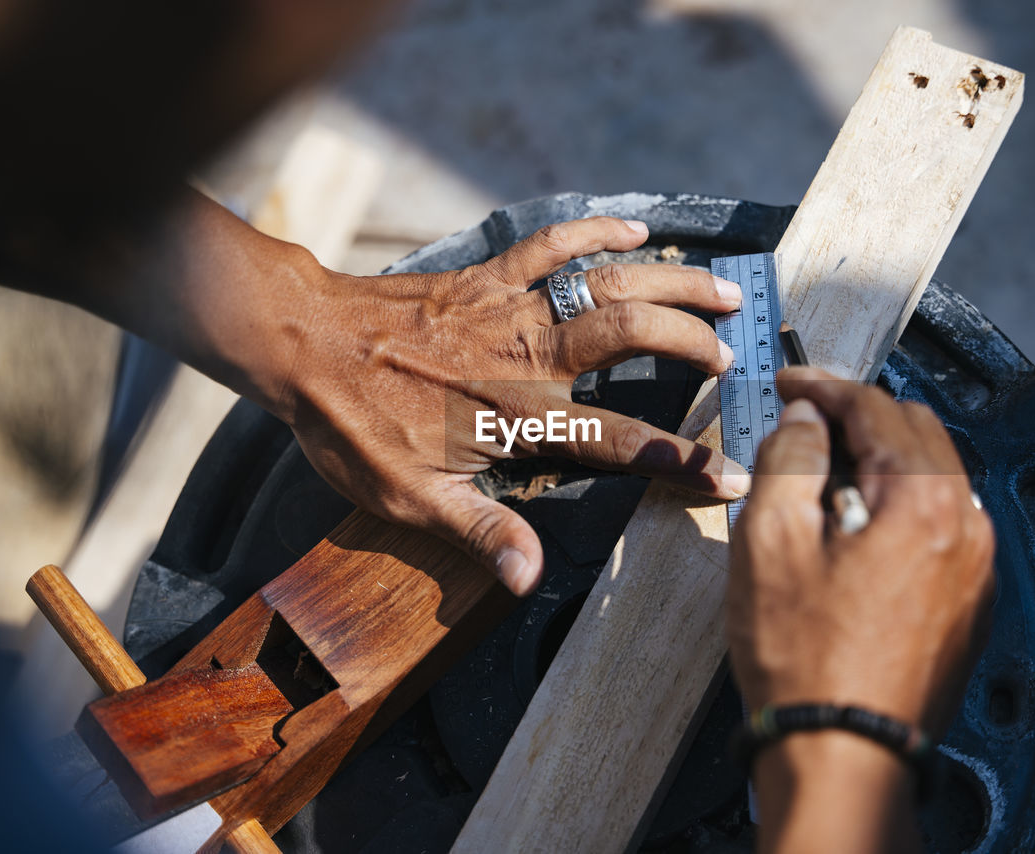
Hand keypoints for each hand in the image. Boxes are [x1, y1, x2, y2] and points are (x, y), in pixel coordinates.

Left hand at [276, 217, 747, 594]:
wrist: (300, 343)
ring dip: (672, 284)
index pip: (619, 440)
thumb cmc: (352, 426)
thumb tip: (531, 579)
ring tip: (725, 292)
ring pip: (609, 282)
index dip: (680, 460)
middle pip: (632, 335)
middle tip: (734, 360)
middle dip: (693, 343)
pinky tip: (636, 229)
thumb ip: (480, 532)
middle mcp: (528, 356)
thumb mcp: (409, 497)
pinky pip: (553, 243)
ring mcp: (511, 308)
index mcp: (519, 416)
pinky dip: (597, 231)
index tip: (731, 476)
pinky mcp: (488, 275)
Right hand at [727, 367, 994, 734]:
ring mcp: (976, 569)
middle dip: (859, 417)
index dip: (824, 388)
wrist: (845, 754)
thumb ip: (791, 460)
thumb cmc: (805, 661)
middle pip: (917, 433)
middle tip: (803, 425)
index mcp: (923, 503)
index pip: (876, 409)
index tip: (790, 387)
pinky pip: (941, 524)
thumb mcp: (770, 543)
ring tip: (824, 479)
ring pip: (935, 477)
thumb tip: (808, 422)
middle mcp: (967, 528)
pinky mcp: (969, 604)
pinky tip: (857, 527)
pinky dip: (902, 505)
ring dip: (883, 460)